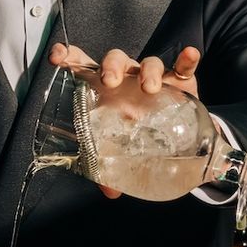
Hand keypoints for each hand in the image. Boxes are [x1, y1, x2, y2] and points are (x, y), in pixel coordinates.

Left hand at [46, 43, 202, 197]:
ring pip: (147, 62)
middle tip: (110, 82)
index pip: (82, 65)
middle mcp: (127, 78)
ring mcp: (153, 77)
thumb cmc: (137, 135)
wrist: (173, 139)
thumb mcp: (120, 149)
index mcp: (104, 89)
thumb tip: (110, 191)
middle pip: (115, 60)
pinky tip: (189, 55)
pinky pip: (181, 67)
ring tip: (149, 88)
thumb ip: (110, 166)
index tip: (57, 57)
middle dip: (110, 66)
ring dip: (147, 71)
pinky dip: (186, 60)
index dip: (68, 57)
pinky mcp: (179, 82)